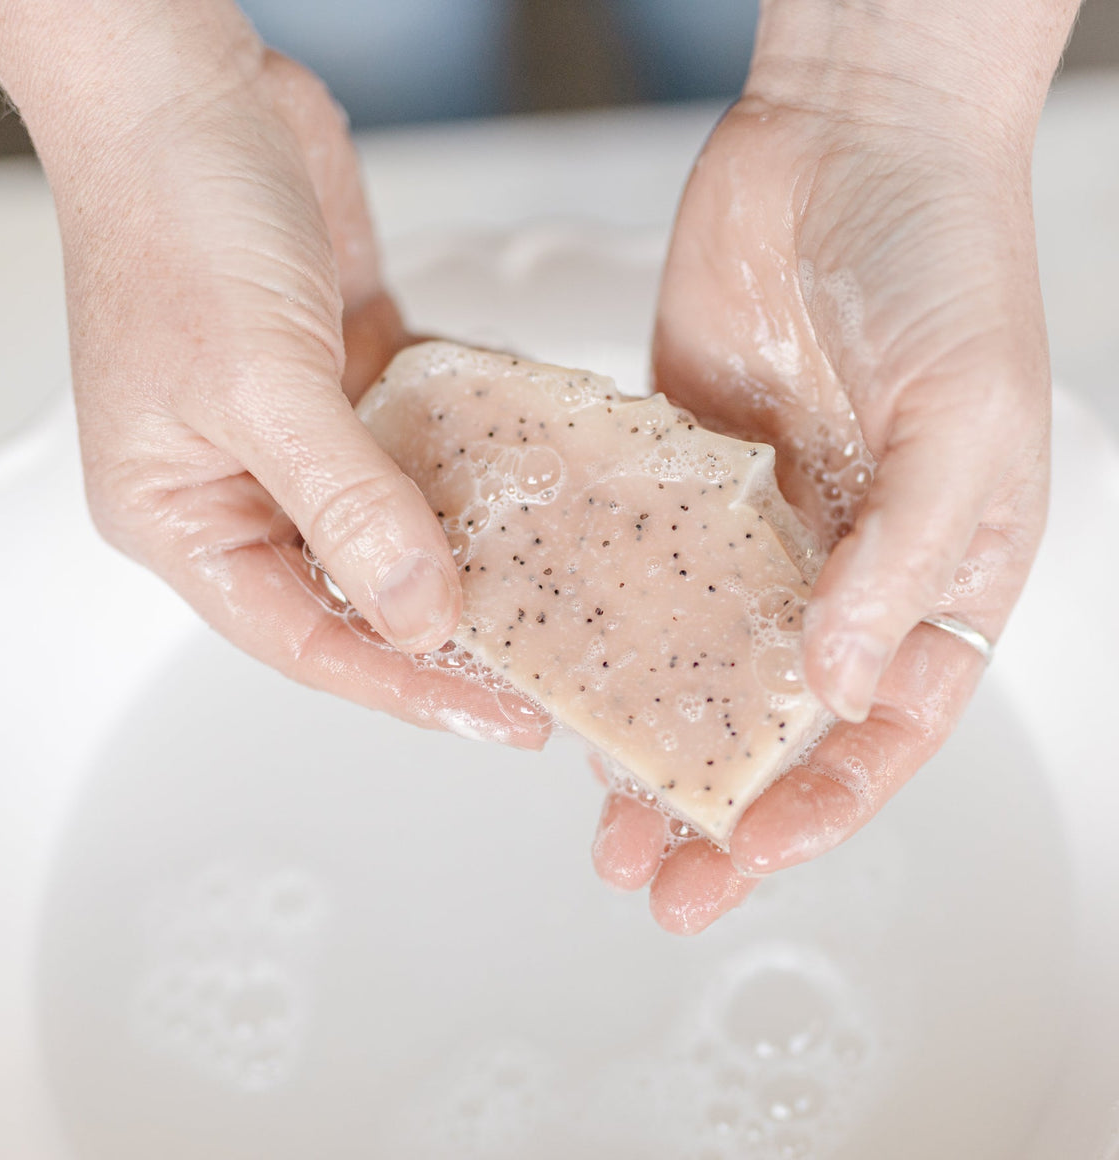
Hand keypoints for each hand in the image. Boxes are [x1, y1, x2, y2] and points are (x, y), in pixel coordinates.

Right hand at [0, 12, 546, 744]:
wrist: (191, 93)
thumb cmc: (174, 221)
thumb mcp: (258, 384)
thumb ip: (345, 503)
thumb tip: (415, 607)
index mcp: (185, 517)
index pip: (303, 638)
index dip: (401, 684)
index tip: (492, 714)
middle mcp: (246, 489)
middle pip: (356, 593)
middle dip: (445, 630)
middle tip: (541, 669)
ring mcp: (306, 437)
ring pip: (398, 524)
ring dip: (469, 549)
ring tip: (556, 592)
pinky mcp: (354, 383)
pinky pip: (426, 445)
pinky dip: (476, 459)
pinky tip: (536, 483)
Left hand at [591, 0, 1075, 930]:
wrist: (842, 145)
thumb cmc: (939, 261)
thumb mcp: (962, 418)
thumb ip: (904, 557)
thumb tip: (839, 680)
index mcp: (932, 573)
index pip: (884, 728)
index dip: (822, 806)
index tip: (750, 854)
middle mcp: (840, 566)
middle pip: (779, 721)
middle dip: (721, 806)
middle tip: (653, 874)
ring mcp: (751, 528)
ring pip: (698, 665)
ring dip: (651, 738)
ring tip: (596, 809)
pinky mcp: (676, 480)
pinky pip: (636, 573)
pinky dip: (605, 629)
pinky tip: (564, 675)